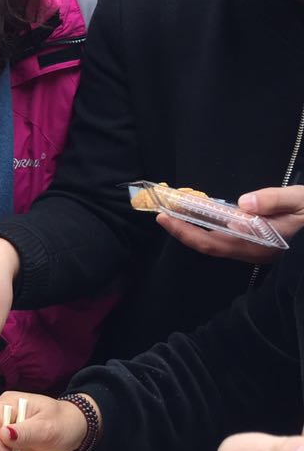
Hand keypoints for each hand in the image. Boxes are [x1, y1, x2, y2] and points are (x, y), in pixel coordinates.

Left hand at [156, 186, 303, 264]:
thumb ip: (275, 200)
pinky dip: (209, 229)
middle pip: (208, 246)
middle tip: (161, 211)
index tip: (165, 216)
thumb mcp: (302, 201)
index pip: (212, 242)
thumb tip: (244, 203)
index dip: (185, 231)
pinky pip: (226, 240)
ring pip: (216, 244)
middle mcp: (254, 251)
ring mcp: (256, 250)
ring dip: (193, 230)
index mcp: (260, 243)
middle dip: (182, 230)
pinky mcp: (259, 245)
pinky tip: (204, 215)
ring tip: (176, 212)